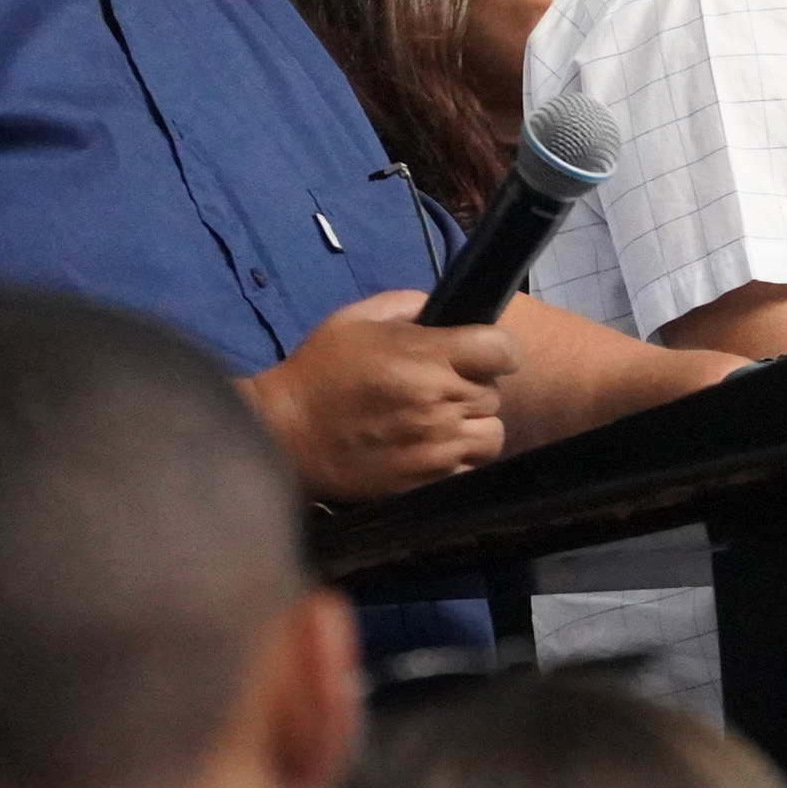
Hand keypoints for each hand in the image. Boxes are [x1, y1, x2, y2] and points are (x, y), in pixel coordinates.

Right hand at [242, 291, 514, 501]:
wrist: (282, 432)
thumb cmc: (320, 369)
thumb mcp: (358, 319)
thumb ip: (411, 306)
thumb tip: (448, 313)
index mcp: (427, 356)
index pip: (504, 350)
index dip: (498, 351)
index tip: (481, 355)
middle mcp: (440, 401)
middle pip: (494, 393)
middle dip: (472, 388)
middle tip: (438, 389)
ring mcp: (437, 446)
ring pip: (491, 434)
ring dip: (471, 427)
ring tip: (438, 422)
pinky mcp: (427, 481)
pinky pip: (471, 469)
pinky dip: (457, 460)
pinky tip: (428, 450)